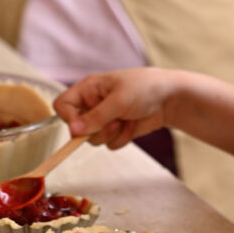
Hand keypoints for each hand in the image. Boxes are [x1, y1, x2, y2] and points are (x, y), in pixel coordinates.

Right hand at [52, 68, 177, 149]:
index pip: (63, 105)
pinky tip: (133, 124)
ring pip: (93, 139)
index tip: (81, 127)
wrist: (169, 98)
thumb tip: (73, 130)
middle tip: (113, 121)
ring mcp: (104, 119)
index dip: (68, 118)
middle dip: (96, 129)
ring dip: (111, 134)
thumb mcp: (118, 101)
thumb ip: (95, 117)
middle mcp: (93, 104)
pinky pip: (109, 144)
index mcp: (89, 89)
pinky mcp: (116, 131)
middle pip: (77, 127)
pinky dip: (122, 138)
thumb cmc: (145, 88)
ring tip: (125, 120)